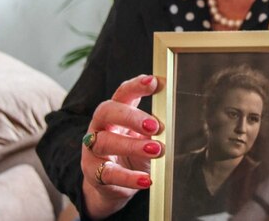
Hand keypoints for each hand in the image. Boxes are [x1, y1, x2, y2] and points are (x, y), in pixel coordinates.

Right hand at [81, 75, 164, 219]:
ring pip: (105, 141)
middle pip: (107, 111)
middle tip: (156, 126)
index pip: (122, 93)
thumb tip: (176, 118)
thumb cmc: (133, 154)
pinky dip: (129, 177)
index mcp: (115, 112)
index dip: (136, 85)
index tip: (155, 82)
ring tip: (156, 150)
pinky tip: (146, 179)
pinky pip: (109, 173)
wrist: (113, 186)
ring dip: (132, 145)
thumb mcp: (145, 137)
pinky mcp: (93, 173)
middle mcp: (100, 126)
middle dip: (132, 116)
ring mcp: (93, 149)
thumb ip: (155, 126)